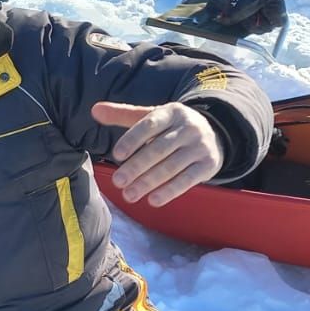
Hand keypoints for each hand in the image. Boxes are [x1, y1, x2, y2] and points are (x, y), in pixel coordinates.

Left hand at [92, 100, 222, 206]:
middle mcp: (188, 128)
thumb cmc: (170, 127)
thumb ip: (123, 114)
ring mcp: (200, 146)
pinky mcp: (209, 164)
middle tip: (117, 182)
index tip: (116, 155)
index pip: (149, 125)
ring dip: (148, 182)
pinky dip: (170, 191)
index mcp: (171, 113)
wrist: (214, 133)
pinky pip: (188, 179)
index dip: (132, 140)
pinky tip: (153, 200)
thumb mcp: (151, 116)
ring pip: (172, 166)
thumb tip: (95, 110)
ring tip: (129, 194)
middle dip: (136, 167)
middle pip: (159, 149)